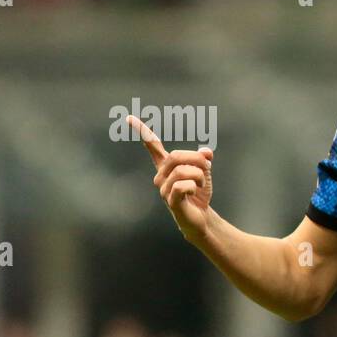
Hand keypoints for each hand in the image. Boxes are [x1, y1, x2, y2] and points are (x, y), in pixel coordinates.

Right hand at [132, 115, 213, 240]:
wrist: (201, 218)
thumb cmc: (198, 194)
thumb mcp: (204, 173)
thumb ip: (203, 160)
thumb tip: (206, 152)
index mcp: (166, 166)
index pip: (153, 146)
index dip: (142, 131)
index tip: (129, 117)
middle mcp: (161, 176)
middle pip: (175, 156)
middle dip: (197, 159)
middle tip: (208, 167)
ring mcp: (163, 189)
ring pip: (182, 171)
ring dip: (199, 175)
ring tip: (202, 184)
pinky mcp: (170, 200)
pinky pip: (183, 186)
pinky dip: (195, 186)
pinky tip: (194, 192)